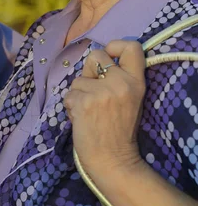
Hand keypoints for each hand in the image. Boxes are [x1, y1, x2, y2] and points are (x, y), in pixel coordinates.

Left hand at [65, 40, 145, 177]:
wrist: (113, 160)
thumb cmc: (118, 130)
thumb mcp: (130, 99)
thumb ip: (119, 78)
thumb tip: (96, 58)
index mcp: (136, 81)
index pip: (132, 46)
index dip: (116, 45)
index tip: (110, 55)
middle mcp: (121, 83)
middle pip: (95, 55)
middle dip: (88, 71)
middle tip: (94, 92)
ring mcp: (101, 92)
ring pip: (77, 79)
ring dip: (78, 94)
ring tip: (90, 112)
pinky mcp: (84, 102)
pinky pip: (68, 95)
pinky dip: (71, 107)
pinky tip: (82, 120)